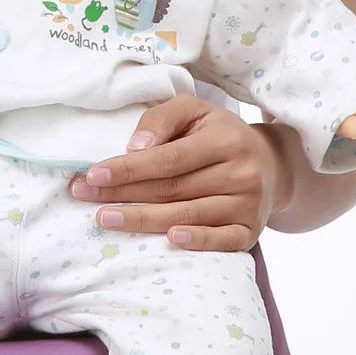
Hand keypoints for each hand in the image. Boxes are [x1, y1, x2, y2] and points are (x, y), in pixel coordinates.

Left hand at [69, 95, 290, 252]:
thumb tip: (135, 148)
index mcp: (225, 139)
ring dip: (143, 220)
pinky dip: (196, 242)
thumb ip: (162, 119)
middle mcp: (241, 172)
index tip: (93, 174)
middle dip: (123, 194)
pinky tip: (169, 240)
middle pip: (172, 188)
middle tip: (83, 196)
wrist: (271, 166)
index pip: (168, 158)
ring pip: (188, 214)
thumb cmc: (219, 135)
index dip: (129, 168)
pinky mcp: (251, 231)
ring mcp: (248, 205)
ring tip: (105, 220)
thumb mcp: (195, 112)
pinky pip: (222, 241)